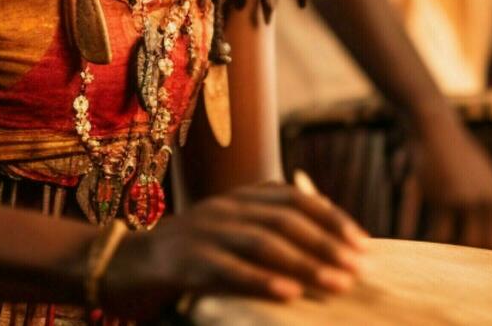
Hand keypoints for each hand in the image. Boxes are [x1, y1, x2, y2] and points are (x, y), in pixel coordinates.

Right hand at [98, 181, 367, 318]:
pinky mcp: (186, 261)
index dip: (331, 217)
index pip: (293, 198)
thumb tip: (327, 239)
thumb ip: (269, 227)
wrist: (128, 262)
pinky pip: (230, 270)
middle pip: (285, 220)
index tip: (362, 242)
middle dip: (327, 244)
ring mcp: (204, 232)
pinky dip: (262, 281)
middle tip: (359, 268)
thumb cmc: (192, 252)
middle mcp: (224, 208)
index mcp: (238, 197)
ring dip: (306, 263)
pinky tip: (290, 294)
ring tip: (337, 283)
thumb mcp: (232, 230)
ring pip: (263, 243)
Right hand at [414, 126, 491, 252]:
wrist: (436, 128)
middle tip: (461, 267)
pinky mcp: (442, 198)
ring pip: (465, 243)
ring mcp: (464, 199)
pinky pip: (441, 234)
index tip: (483, 264)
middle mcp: (487, 199)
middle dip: (476, 259)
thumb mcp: (485, 179)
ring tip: (444, 259)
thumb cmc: (457, 157)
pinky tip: (428, 245)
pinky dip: (436, 244)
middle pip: (487, 245)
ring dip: (455, 254)